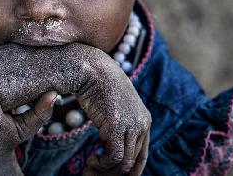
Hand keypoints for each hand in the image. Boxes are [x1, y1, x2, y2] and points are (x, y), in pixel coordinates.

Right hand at [77, 51, 150, 175]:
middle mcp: (142, 124)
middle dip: (113, 174)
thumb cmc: (98, 85)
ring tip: (88, 168)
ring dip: (104, 171)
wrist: (92, 68)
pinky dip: (101, 164)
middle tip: (92, 174)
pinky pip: (114, 158)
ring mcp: (131, 125)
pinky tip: (90, 159)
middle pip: (133, 162)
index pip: (142, 155)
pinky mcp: (117, 126)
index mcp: (144, 119)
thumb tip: (107, 140)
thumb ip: (117, 122)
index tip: (113, 175)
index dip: (130, 170)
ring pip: (124, 163)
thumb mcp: (113, 106)